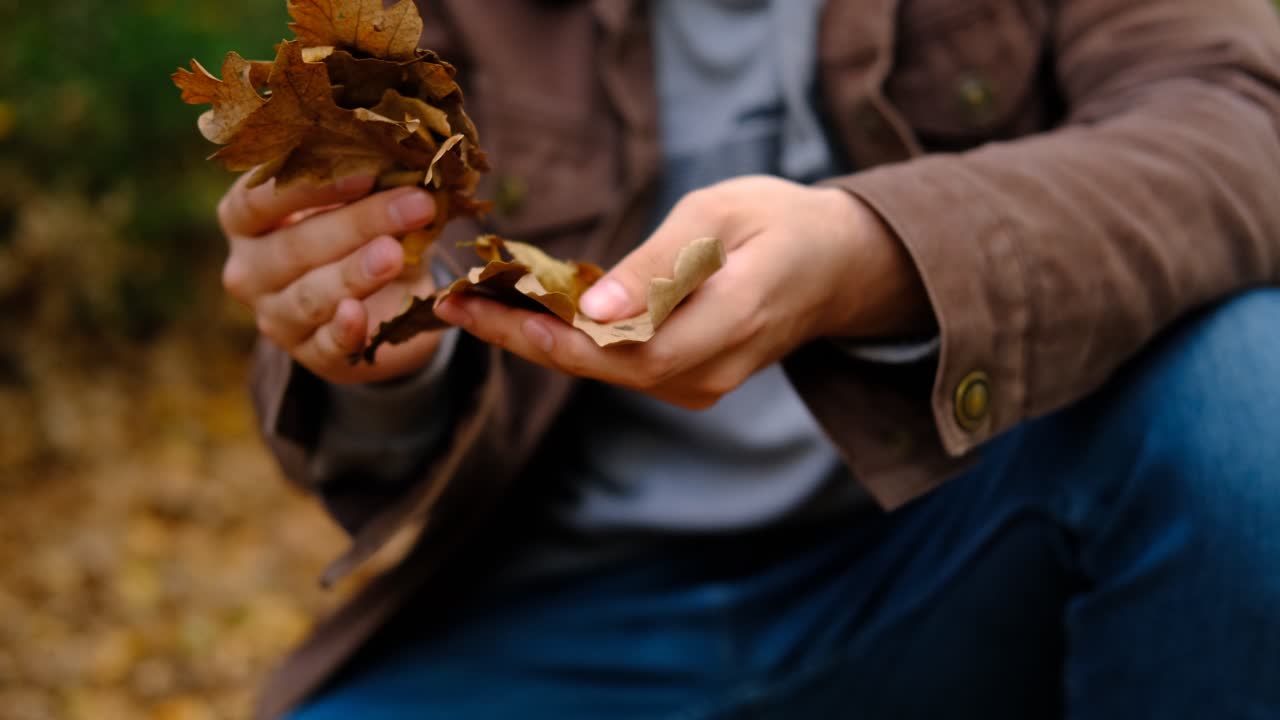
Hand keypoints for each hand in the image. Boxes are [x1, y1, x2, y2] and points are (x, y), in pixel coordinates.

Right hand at [218, 172, 445, 383]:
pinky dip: (344, 330)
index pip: (257, 200)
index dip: (309, 186)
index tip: (366, 171)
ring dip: (354, 273)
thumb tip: (406, 156)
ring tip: (395, 253)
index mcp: (246, 221)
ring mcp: (276, 316)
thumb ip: (367, 182)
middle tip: (415, 204)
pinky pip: (326, 344)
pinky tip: (358, 313)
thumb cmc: (359, 234)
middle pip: (295, 246)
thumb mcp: (358, 202)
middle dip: (358, 224)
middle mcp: (250, 270)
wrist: (381, 303)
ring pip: (310, 296)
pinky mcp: (312, 354)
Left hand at [434, 175, 930, 408]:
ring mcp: (701, 386)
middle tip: (453, 305)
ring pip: (604, 373)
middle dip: (523, 338)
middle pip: (603, 370)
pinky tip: (528, 312)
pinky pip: (618, 369)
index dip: (551, 335)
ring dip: (537, 341)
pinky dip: (568, 342)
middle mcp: (714, 371)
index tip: (482, 303)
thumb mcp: (720, 215)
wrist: (832, 267)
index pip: (629, 349)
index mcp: (734, 319)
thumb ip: (658, 266)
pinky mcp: (687, 384)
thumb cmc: (777, 224)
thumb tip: (593, 308)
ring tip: (474, 303)